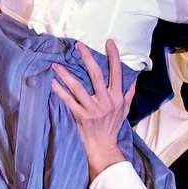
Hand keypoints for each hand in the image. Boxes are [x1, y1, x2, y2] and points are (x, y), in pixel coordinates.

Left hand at [50, 40, 136, 179]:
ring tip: (56, 65)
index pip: (117, 73)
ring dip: (66, 75)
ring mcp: (92, 109)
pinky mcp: (81, 116)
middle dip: (87, 59)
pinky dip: (60, 92)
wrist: (103, 145)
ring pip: (78, 87)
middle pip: (96, 75)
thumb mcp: (125, 110)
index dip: (114, 57)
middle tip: (78, 46)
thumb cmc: (113, 126)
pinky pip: (69, 101)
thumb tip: (134, 78)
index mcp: (117, 97)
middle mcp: (106, 101)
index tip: (109, 42)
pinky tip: (53, 83)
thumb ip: (129, 93)